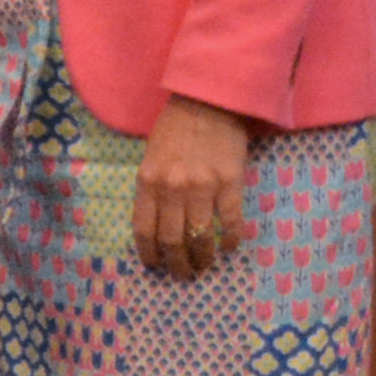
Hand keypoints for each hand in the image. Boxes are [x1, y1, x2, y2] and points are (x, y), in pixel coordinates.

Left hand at [136, 95, 254, 274]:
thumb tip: (157, 226)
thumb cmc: (176, 129)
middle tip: (183, 274)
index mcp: (147, 181)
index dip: (149, 253)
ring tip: (205, 266)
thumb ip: (153, 189)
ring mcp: (202, 186)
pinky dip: (232, 239)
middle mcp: (172, 187)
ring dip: (203, 258)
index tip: (155, 266)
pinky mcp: (231, 182)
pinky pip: (230, 221)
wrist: (208, 102)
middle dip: (177, 263)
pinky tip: (231, 247)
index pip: (144, 229)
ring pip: (200, 236)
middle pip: (172, 239)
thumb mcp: (151, 157)